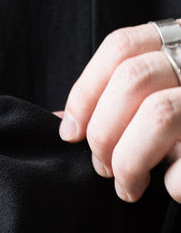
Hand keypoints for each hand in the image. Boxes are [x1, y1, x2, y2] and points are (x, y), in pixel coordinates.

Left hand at [59, 20, 180, 202]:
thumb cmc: (180, 132)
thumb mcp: (149, 106)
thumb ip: (110, 106)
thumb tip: (64, 124)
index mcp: (177, 44)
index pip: (120, 48)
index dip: (84, 93)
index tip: (70, 133)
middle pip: (131, 80)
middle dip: (102, 135)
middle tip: (104, 168)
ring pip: (158, 116)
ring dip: (128, 162)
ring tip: (128, 185)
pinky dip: (171, 184)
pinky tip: (170, 188)